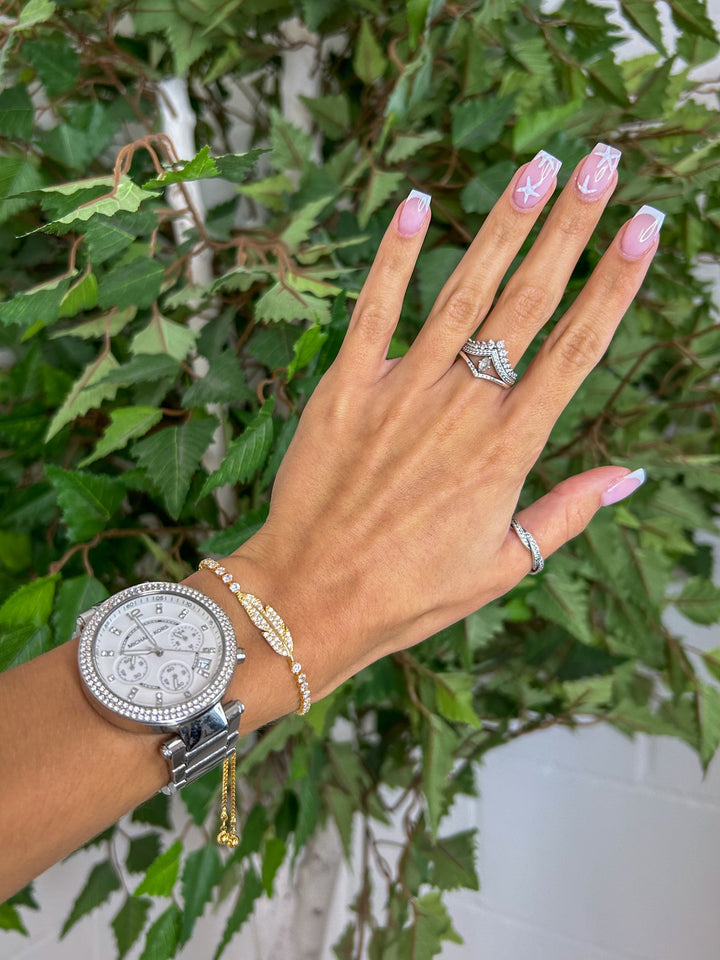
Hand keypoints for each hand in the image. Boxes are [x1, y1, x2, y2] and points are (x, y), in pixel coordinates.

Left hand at [230, 145, 657, 698]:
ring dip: (502, 225)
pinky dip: (394, 257)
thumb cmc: (411, 592)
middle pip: (530, 302)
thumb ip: (569, 511)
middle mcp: (462, 409)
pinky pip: (373, 311)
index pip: (578, 348)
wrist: (313, 600)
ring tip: (537, 166)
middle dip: (571, 227)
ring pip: (463, 293)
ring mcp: (401, 392)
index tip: (646, 227)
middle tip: (602, 164)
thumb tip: (631, 475)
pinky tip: (418, 203)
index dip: (617, 282)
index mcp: (509, 449)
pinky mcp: (345, 389)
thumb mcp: (505, 564)